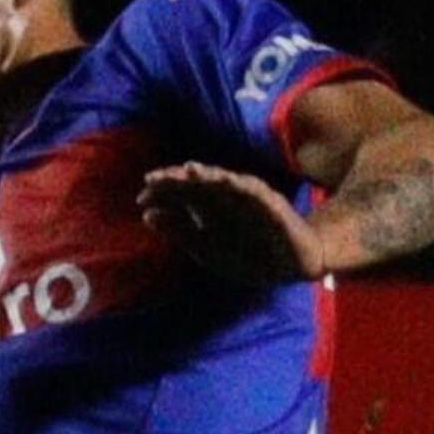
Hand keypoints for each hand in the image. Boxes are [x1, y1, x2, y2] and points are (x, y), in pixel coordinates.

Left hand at [137, 160, 324, 283]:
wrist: (292, 262)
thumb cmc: (248, 253)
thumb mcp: (207, 247)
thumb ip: (180, 231)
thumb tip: (147, 216)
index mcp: (210, 206)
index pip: (182, 193)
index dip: (162, 192)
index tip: (141, 197)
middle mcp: (226, 197)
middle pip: (199, 183)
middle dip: (178, 180)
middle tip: (155, 179)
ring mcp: (249, 198)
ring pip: (225, 182)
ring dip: (208, 176)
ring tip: (189, 170)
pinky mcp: (272, 203)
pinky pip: (255, 192)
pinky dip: (241, 185)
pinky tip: (227, 180)